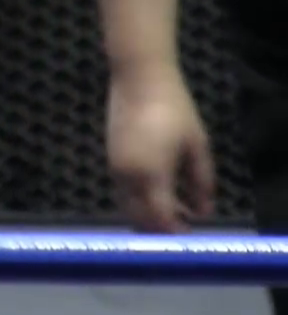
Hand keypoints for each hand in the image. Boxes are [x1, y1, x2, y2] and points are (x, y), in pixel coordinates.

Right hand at [107, 64, 214, 232]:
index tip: (191, 235)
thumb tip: (204, 211)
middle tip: (183, 227)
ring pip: (128, 204)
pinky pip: (123, 189)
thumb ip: (201, 182)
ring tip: (176, 210)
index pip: (160, 218)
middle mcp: (127, 176)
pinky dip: (139, 198)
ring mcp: (115, 167)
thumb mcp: (197, 145)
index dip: (175, 231)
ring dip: (148, 213)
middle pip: (139, 217)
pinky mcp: (110, 157)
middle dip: (159, 228)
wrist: (138, 79)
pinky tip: (160, 190)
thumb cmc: (174, 110)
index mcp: (151, 174)